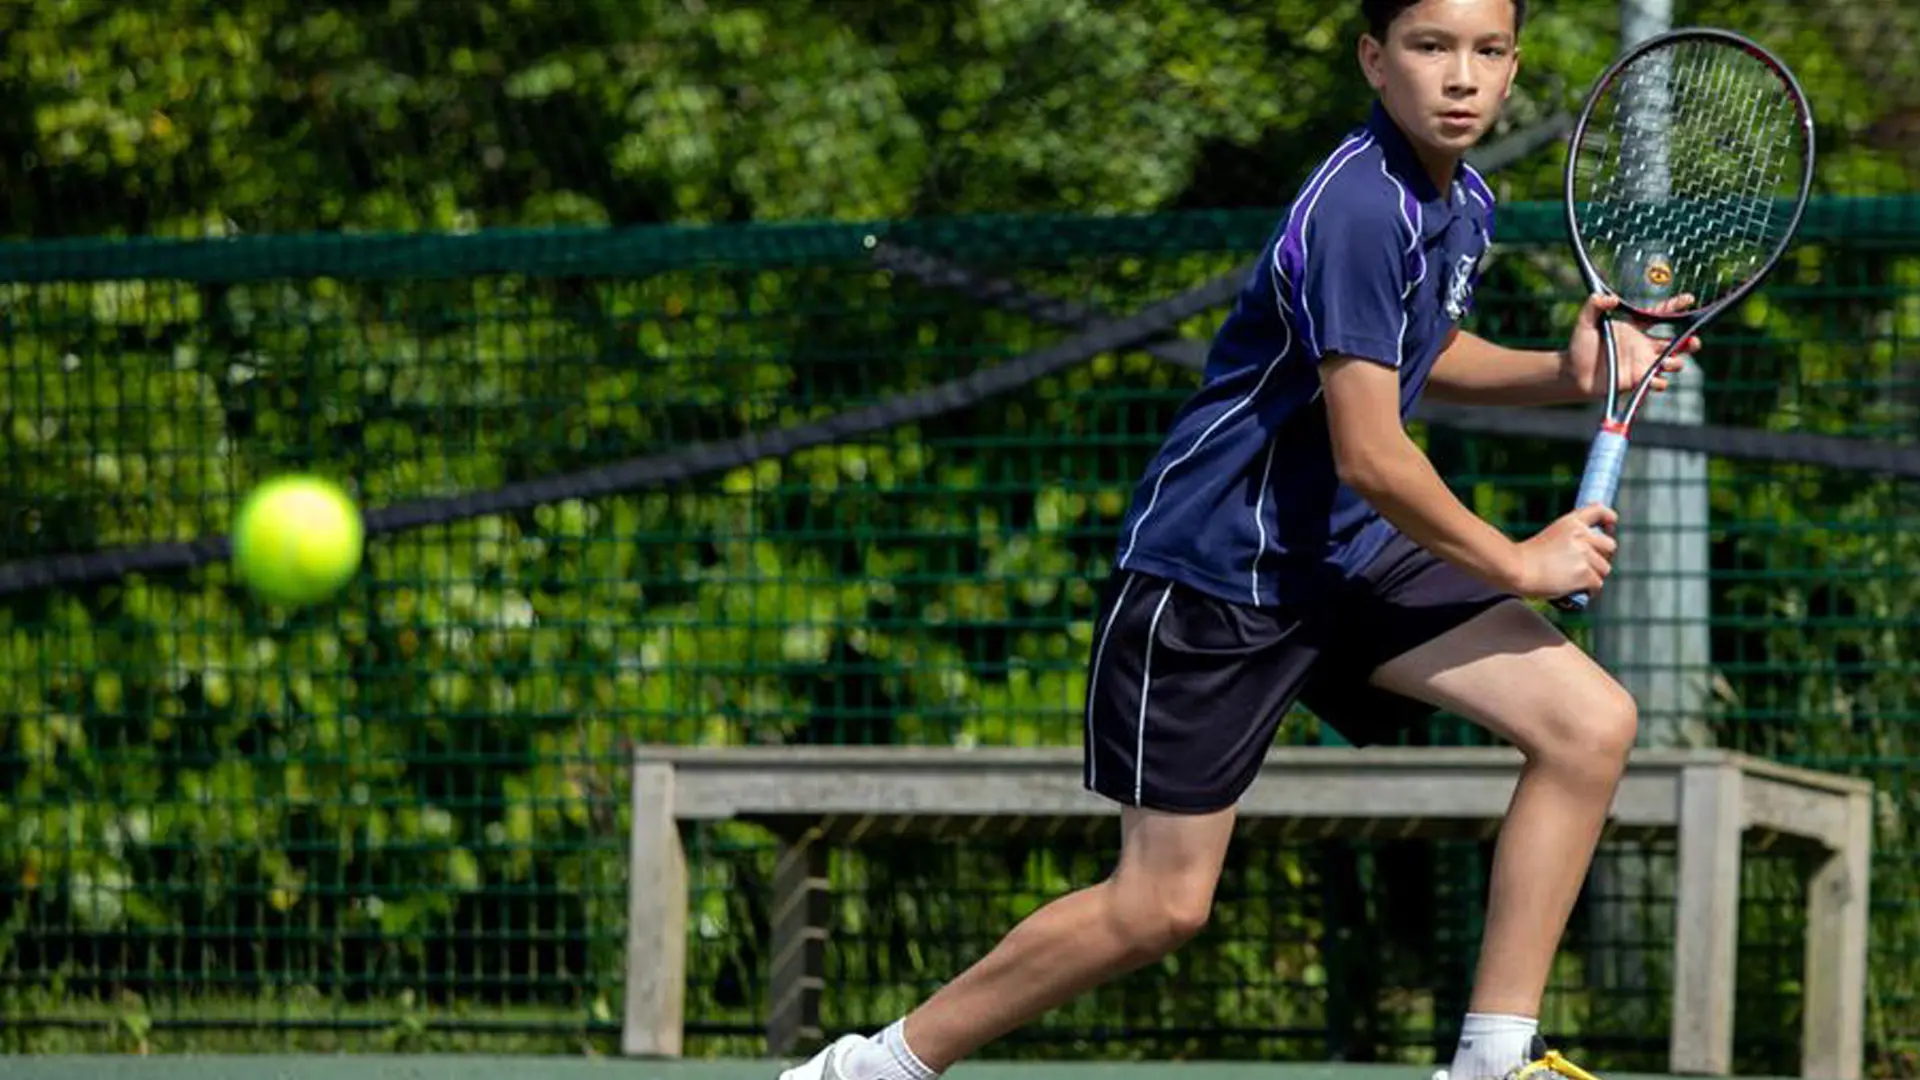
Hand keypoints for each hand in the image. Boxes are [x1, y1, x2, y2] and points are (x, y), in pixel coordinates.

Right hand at [1511, 504, 1617, 598]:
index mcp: (1571, 522)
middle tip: (1585, 565)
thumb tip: (1588, 550)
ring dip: (1593, 575)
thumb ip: (1570, 538)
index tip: (1610, 524)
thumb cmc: (1526, 557)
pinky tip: (1576, 590)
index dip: (1608, 517)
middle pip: (1609, 546)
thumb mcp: (1550, 536)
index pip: (1599, 510)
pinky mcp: (1585, 574)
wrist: (1516, 568)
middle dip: (1601, 556)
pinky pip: (1597, 584)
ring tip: (1574, 579)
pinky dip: (1589, 589)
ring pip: (1604, 568)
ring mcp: (1585, 555)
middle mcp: (1582, 535)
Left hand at [1562, 293, 1702, 398]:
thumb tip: (1609, 297)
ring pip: (1672, 362)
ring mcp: (1643, 364)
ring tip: (1666, 362)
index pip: (1659, 315)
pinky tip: (1653, 379)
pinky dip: (1659, 381)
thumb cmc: (1579, 347)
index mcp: (1635, 328)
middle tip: (1693, 342)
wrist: (1572, 374)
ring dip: (1676, 362)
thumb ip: (1594, 306)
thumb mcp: (1585, 322)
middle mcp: (1644, 346)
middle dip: (1690, 342)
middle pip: (1676, 343)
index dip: (1675, 306)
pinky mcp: (1638, 381)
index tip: (1689, 299)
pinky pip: (1658, 382)